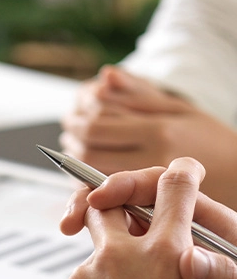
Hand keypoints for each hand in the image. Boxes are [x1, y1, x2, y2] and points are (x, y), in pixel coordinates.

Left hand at [46, 158, 236, 278]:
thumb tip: (203, 261)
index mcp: (166, 256)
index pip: (174, 190)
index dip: (180, 178)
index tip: (179, 176)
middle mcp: (116, 261)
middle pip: (107, 207)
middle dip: (116, 206)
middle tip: (126, 222)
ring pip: (92, 263)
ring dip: (109, 277)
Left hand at [60, 65, 236, 208]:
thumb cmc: (210, 139)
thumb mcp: (180, 108)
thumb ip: (139, 93)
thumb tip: (105, 75)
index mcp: (159, 130)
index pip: (99, 123)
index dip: (79, 119)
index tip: (72, 115)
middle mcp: (151, 158)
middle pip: (88, 150)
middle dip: (74, 138)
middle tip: (69, 129)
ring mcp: (147, 185)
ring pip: (92, 174)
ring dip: (76, 160)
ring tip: (76, 145)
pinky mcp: (146, 203)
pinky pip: (106, 194)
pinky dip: (91, 181)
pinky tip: (92, 168)